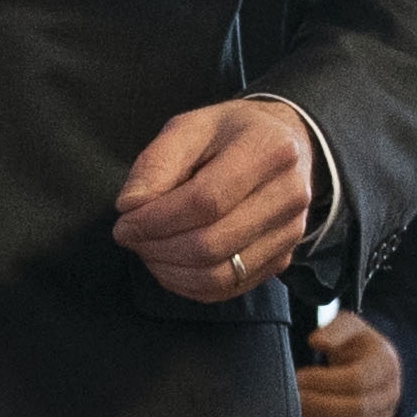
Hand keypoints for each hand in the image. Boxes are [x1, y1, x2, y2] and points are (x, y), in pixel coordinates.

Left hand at [112, 96, 315, 304]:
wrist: (284, 146)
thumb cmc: (230, 134)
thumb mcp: (190, 127)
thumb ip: (156, 163)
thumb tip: (131, 207)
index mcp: (270, 150)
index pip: (206, 201)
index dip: (157, 220)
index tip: (125, 223)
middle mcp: (291, 195)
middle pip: (212, 244)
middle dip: (158, 248)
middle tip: (130, 237)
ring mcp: (291, 232)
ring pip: (220, 275)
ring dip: (170, 271)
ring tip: (147, 250)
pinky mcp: (283, 260)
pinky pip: (229, 288)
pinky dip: (189, 285)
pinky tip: (169, 265)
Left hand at [294, 308, 402, 416]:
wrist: (372, 369)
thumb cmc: (355, 345)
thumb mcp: (349, 327)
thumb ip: (334, 330)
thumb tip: (316, 341)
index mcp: (386, 366)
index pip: (357, 380)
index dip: (324, 381)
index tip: (299, 376)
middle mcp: (390, 396)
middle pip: (355, 410)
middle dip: (317, 404)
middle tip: (293, 395)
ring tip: (295, 408)